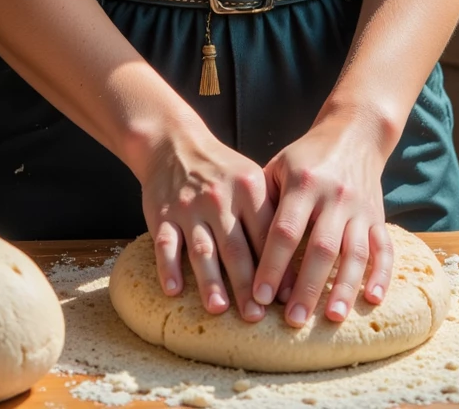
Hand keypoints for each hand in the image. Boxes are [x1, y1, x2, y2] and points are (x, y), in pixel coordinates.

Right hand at [135, 116, 275, 322]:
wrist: (175, 144)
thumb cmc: (222, 171)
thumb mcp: (251, 180)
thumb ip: (269, 215)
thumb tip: (296, 263)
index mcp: (248, 189)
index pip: (266, 233)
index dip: (277, 267)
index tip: (286, 298)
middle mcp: (219, 198)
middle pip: (235, 248)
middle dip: (246, 285)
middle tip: (255, 316)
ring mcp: (189, 207)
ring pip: (202, 249)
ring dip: (211, 281)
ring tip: (219, 308)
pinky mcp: (162, 214)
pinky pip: (165, 244)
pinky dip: (169, 268)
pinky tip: (174, 290)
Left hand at [252, 107, 393, 326]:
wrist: (353, 133)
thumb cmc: (306, 157)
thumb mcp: (280, 165)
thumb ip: (263, 201)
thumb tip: (239, 245)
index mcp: (304, 182)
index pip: (285, 230)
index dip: (272, 265)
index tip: (258, 296)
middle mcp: (335, 196)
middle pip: (321, 247)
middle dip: (306, 287)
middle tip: (292, 320)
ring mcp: (360, 208)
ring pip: (354, 253)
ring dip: (344, 288)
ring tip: (331, 318)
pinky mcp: (379, 216)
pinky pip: (385, 248)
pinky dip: (381, 275)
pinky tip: (373, 299)